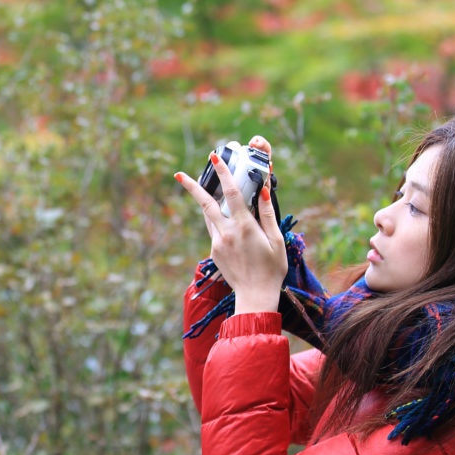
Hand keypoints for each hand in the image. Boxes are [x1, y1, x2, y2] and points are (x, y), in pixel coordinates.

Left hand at [175, 135, 286, 314]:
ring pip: (207, 216)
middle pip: (206, 203)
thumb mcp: (276, 240)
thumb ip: (268, 213)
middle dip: (192, 186)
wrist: (255, 296)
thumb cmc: (272, 268)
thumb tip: (264, 189)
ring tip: (196, 187)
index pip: (231, 193)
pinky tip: (224, 220)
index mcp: (244, 227)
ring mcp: (217, 243)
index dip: (223, 173)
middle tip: (179, 174)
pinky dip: (215, 220)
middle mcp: (227, 233)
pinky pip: (213, 230)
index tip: (214, 157)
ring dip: (202, 201)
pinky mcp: (214, 252)